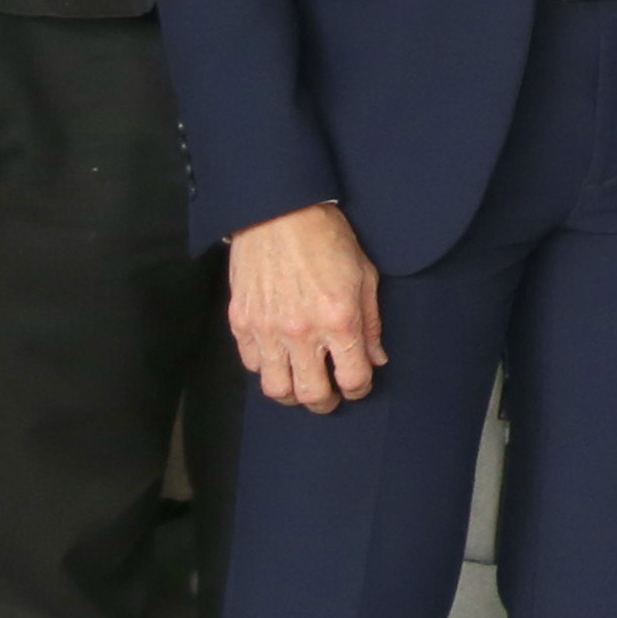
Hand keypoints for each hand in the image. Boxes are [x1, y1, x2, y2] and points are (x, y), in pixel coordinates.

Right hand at [231, 203, 384, 409]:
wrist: (280, 215)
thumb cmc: (329, 240)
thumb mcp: (366, 276)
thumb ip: (372, 324)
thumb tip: (375, 359)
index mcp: (339, 321)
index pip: (352, 378)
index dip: (359, 389)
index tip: (358, 386)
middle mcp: (301, 332)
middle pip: (311, 395)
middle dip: (325, 403)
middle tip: (330, 397)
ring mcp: (267, 330)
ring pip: (275, 389)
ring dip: (292, 394)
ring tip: (301, 385)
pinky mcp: (241, 322)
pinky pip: (251, 365)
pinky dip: (267, 369)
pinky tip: (279, 359)